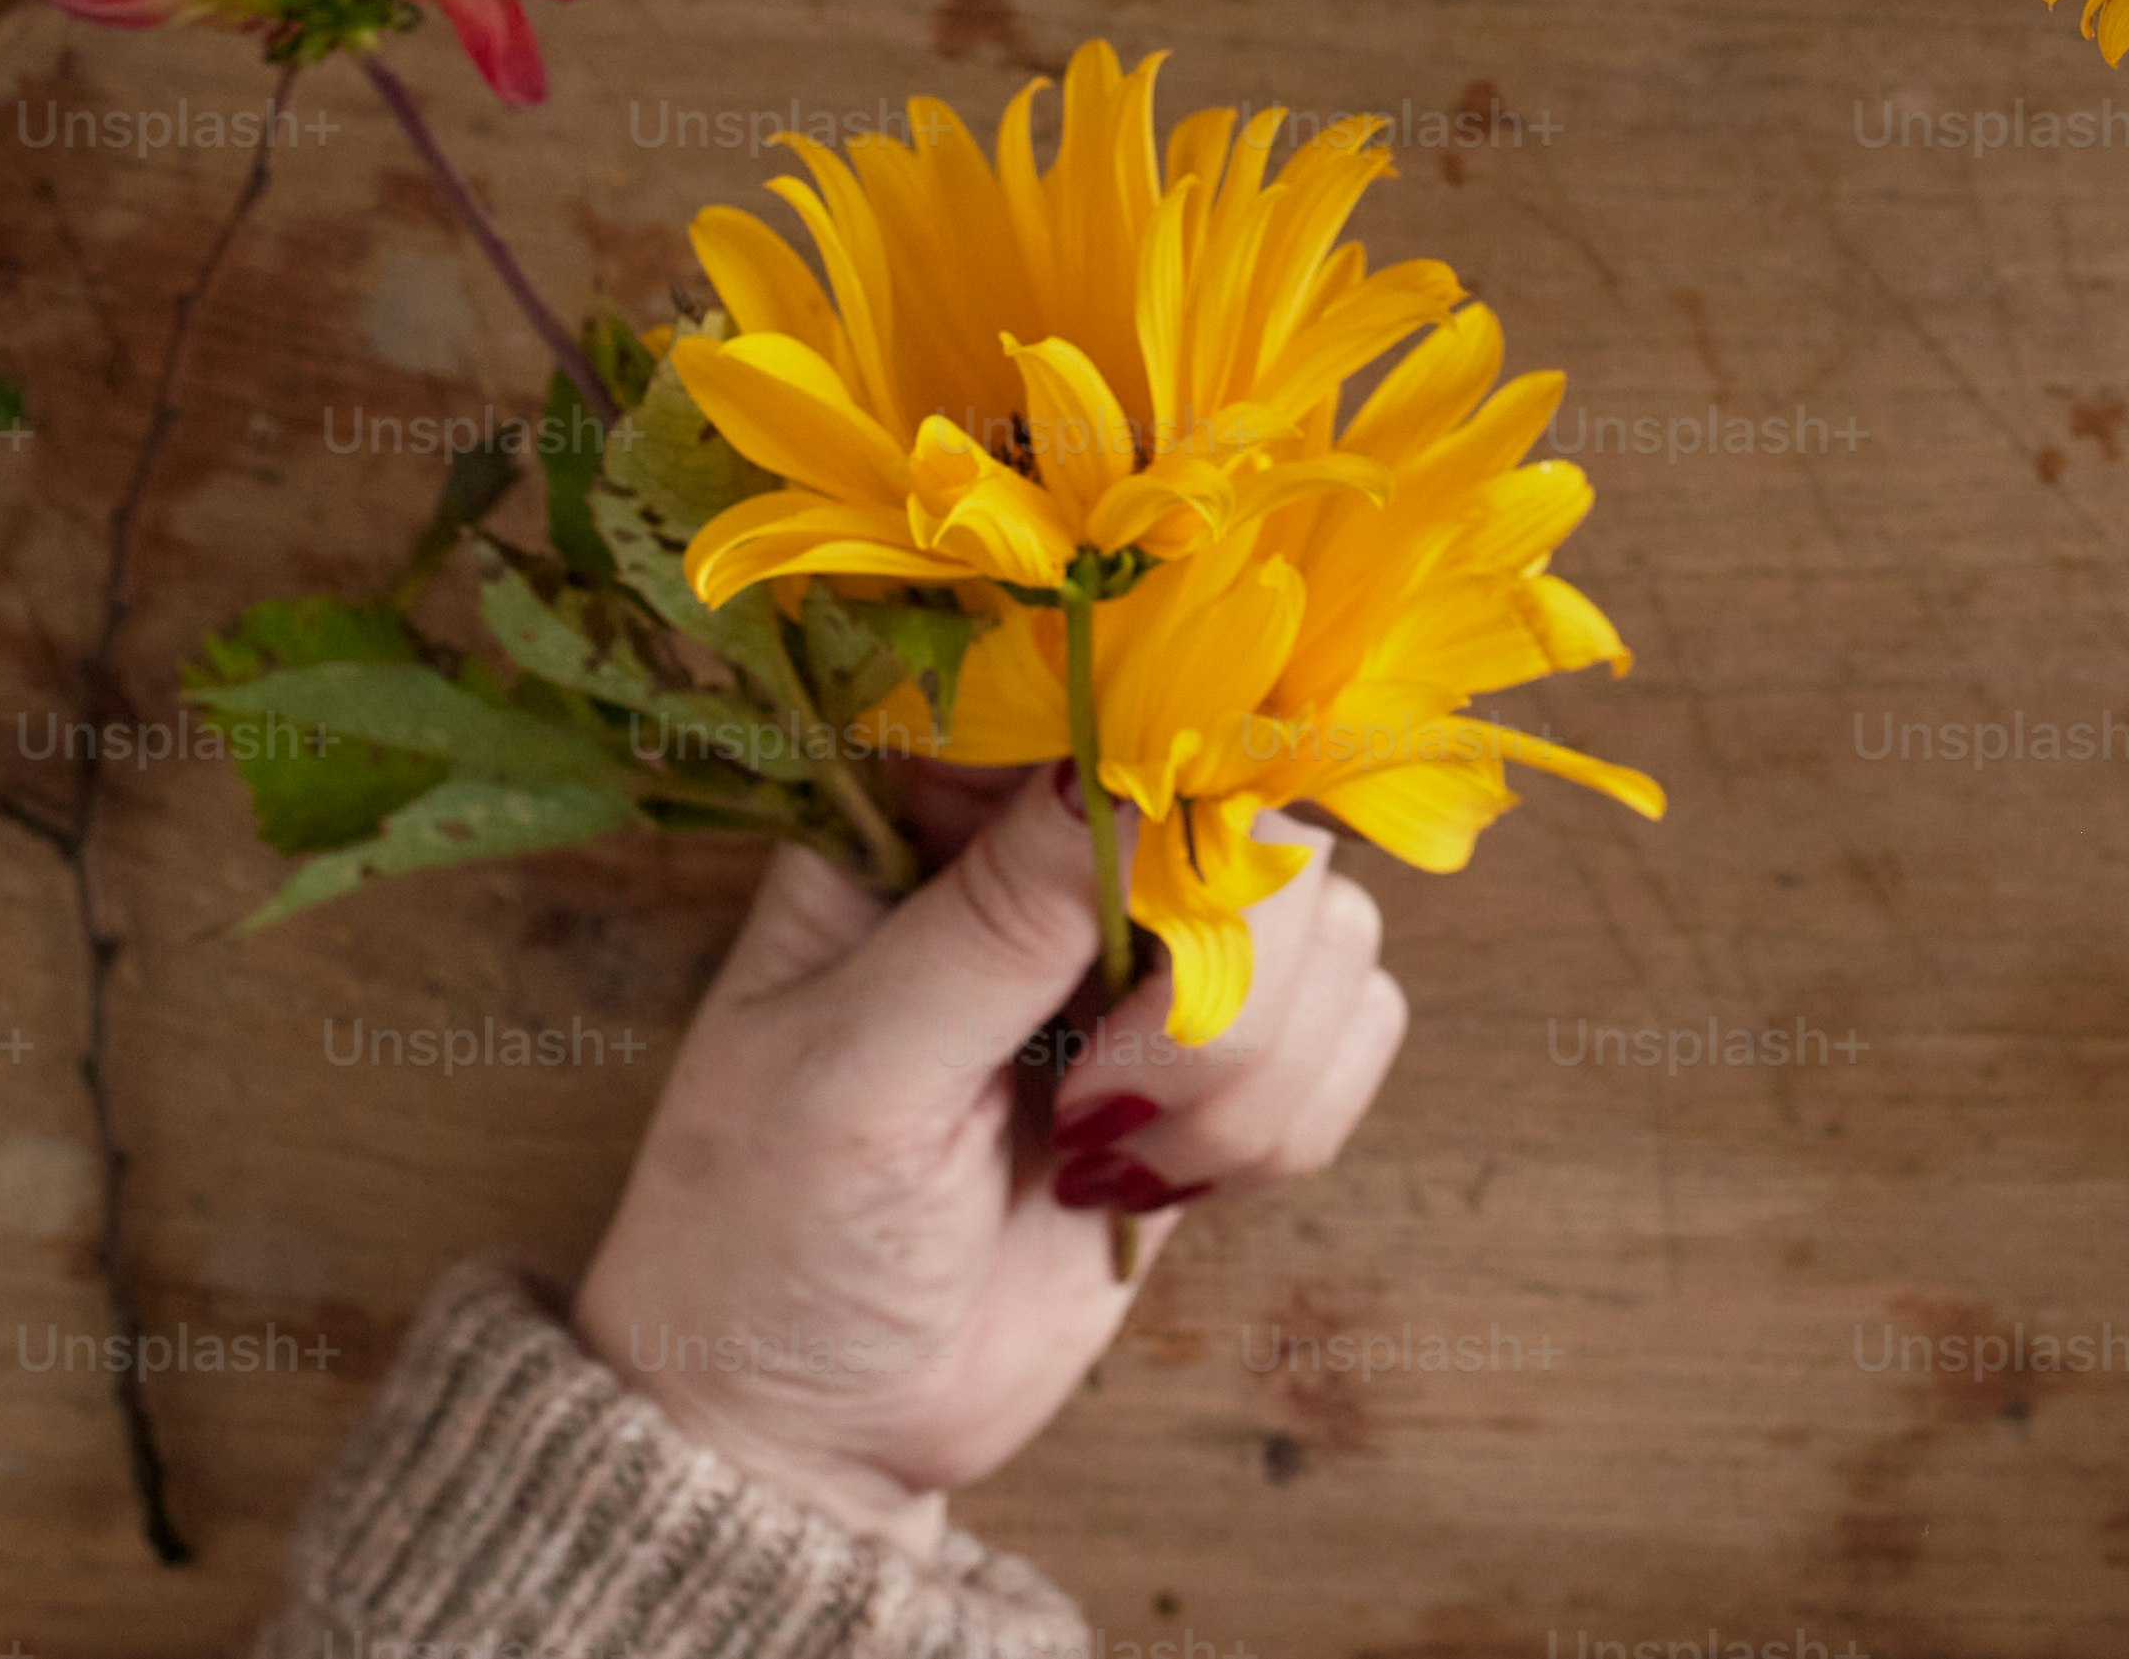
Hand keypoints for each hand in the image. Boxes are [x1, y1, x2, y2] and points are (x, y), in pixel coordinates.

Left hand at [566, 785, 1411, 1558]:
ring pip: (1331, 924)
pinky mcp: (1223, 1068)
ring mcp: (1151, 961)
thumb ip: (990, 926)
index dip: (1179, 752)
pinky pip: (1361, 1028)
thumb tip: (1122, 771)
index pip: (1100, 699)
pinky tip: (1157, 1189)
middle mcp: (1056, 860)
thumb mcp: (849, 1076)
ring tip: (1106, 1162)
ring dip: (1247, 1070)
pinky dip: (1287, 1123)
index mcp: (928, 816)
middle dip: (1224, 972)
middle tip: (1102, 1092)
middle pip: (1259, 811)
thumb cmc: (767, 1238)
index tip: (1183, 866)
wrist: (816, 1429)